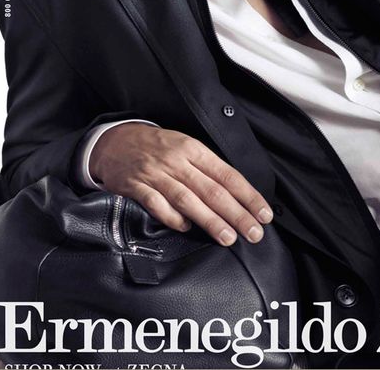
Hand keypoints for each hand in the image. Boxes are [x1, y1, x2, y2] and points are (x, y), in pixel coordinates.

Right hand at [89, 122, 272, 246]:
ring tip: (229, 237)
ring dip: (211, 220)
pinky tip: (186, 228)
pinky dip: (173, 218)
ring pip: (189, 200)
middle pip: (212, 190)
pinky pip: (157, 205)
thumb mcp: (185, 146)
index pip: (228, 175)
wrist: (115, 141)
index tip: (264, 214)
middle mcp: (178, 161)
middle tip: (254, 233)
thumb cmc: (157, 147)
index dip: (248, 196)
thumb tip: (236, 195)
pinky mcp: (136, 187)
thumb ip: (207, 168)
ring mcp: (156, 175)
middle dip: (237, 214)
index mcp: (194, 150)